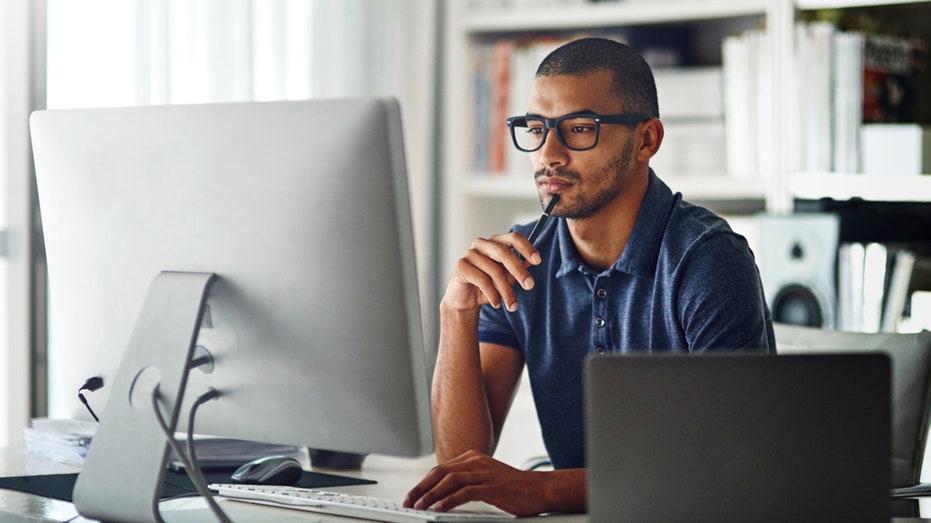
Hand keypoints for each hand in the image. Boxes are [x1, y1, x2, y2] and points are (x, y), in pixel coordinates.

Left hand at [403, 450, 556, 516]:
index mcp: (472, 458)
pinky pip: (464, 492)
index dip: (423, 483)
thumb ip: (466, 482)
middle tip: (408, 501)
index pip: (440, 469)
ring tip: (419, 506)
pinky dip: (449, 501)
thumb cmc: (512, 488)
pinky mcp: (491, 487)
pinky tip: (439, 509)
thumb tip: (442, 494)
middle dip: (420, 488)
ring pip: (448, 481)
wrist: (539, 489)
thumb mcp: (485, 479)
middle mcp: (475, 462)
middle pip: (439, 472)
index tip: (411, 495)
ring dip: (430, 495)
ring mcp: (484, 473)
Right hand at [444, 233, 540, 313]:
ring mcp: (470, 254)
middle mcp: (482, 244)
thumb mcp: (507, 278)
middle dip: (519, 271)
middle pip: (504, 253)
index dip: (526, 247)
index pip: (513, 238)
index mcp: (495, 242)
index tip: (538, 261)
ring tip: (512, 306)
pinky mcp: (461, 266)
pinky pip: (482, 280)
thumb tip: (530, 262)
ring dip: (506, 291)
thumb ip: (518, 269)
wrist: (465, 300)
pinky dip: (492, 294)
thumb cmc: (488, 286)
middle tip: (529, 286)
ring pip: (494, 270)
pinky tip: (497, 303)